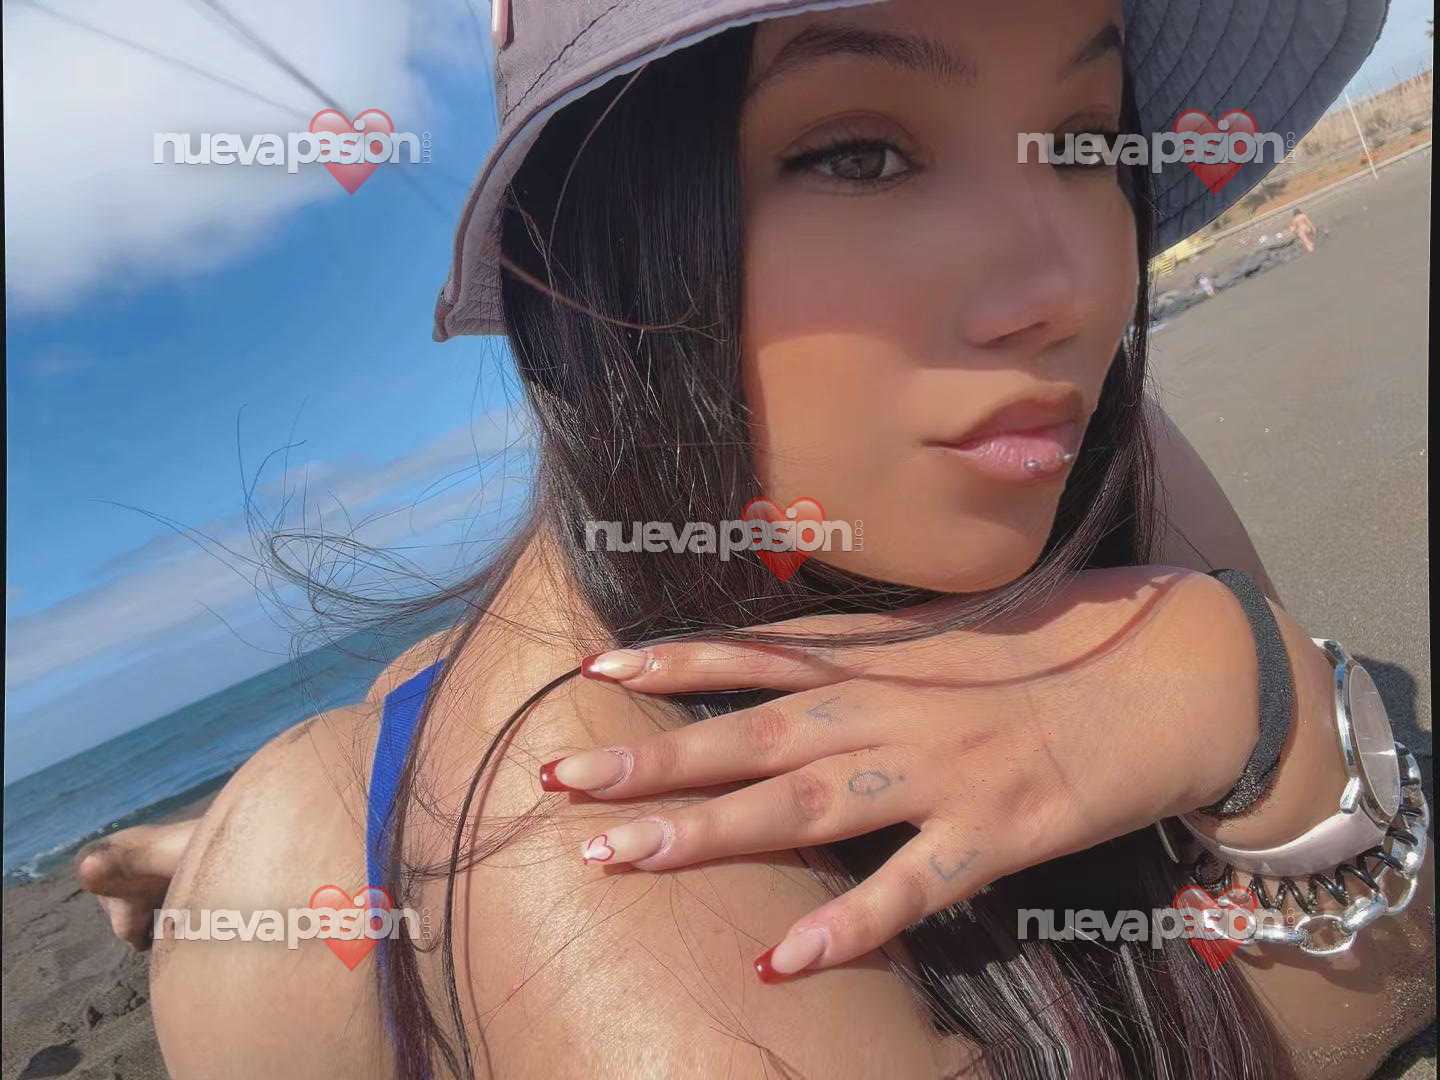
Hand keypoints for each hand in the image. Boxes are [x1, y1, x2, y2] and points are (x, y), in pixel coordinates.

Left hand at [540, 566, 1262, 980]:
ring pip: (807, 805)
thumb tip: (797, 666)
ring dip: (711, 832)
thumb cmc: (1060, 651)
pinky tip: (784, 960)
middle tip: (561, 780)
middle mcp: (894, 710)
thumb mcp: (951, 641)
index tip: (594, 665)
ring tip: (622, 855)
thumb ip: (871, 656)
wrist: (1176, 669)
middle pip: (754, 734)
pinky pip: (913, 885)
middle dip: (654, 758)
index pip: (758, 653)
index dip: (675, 660)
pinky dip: (850, 923)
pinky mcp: (1000, 829)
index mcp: (882, 662)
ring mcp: (942, 770)